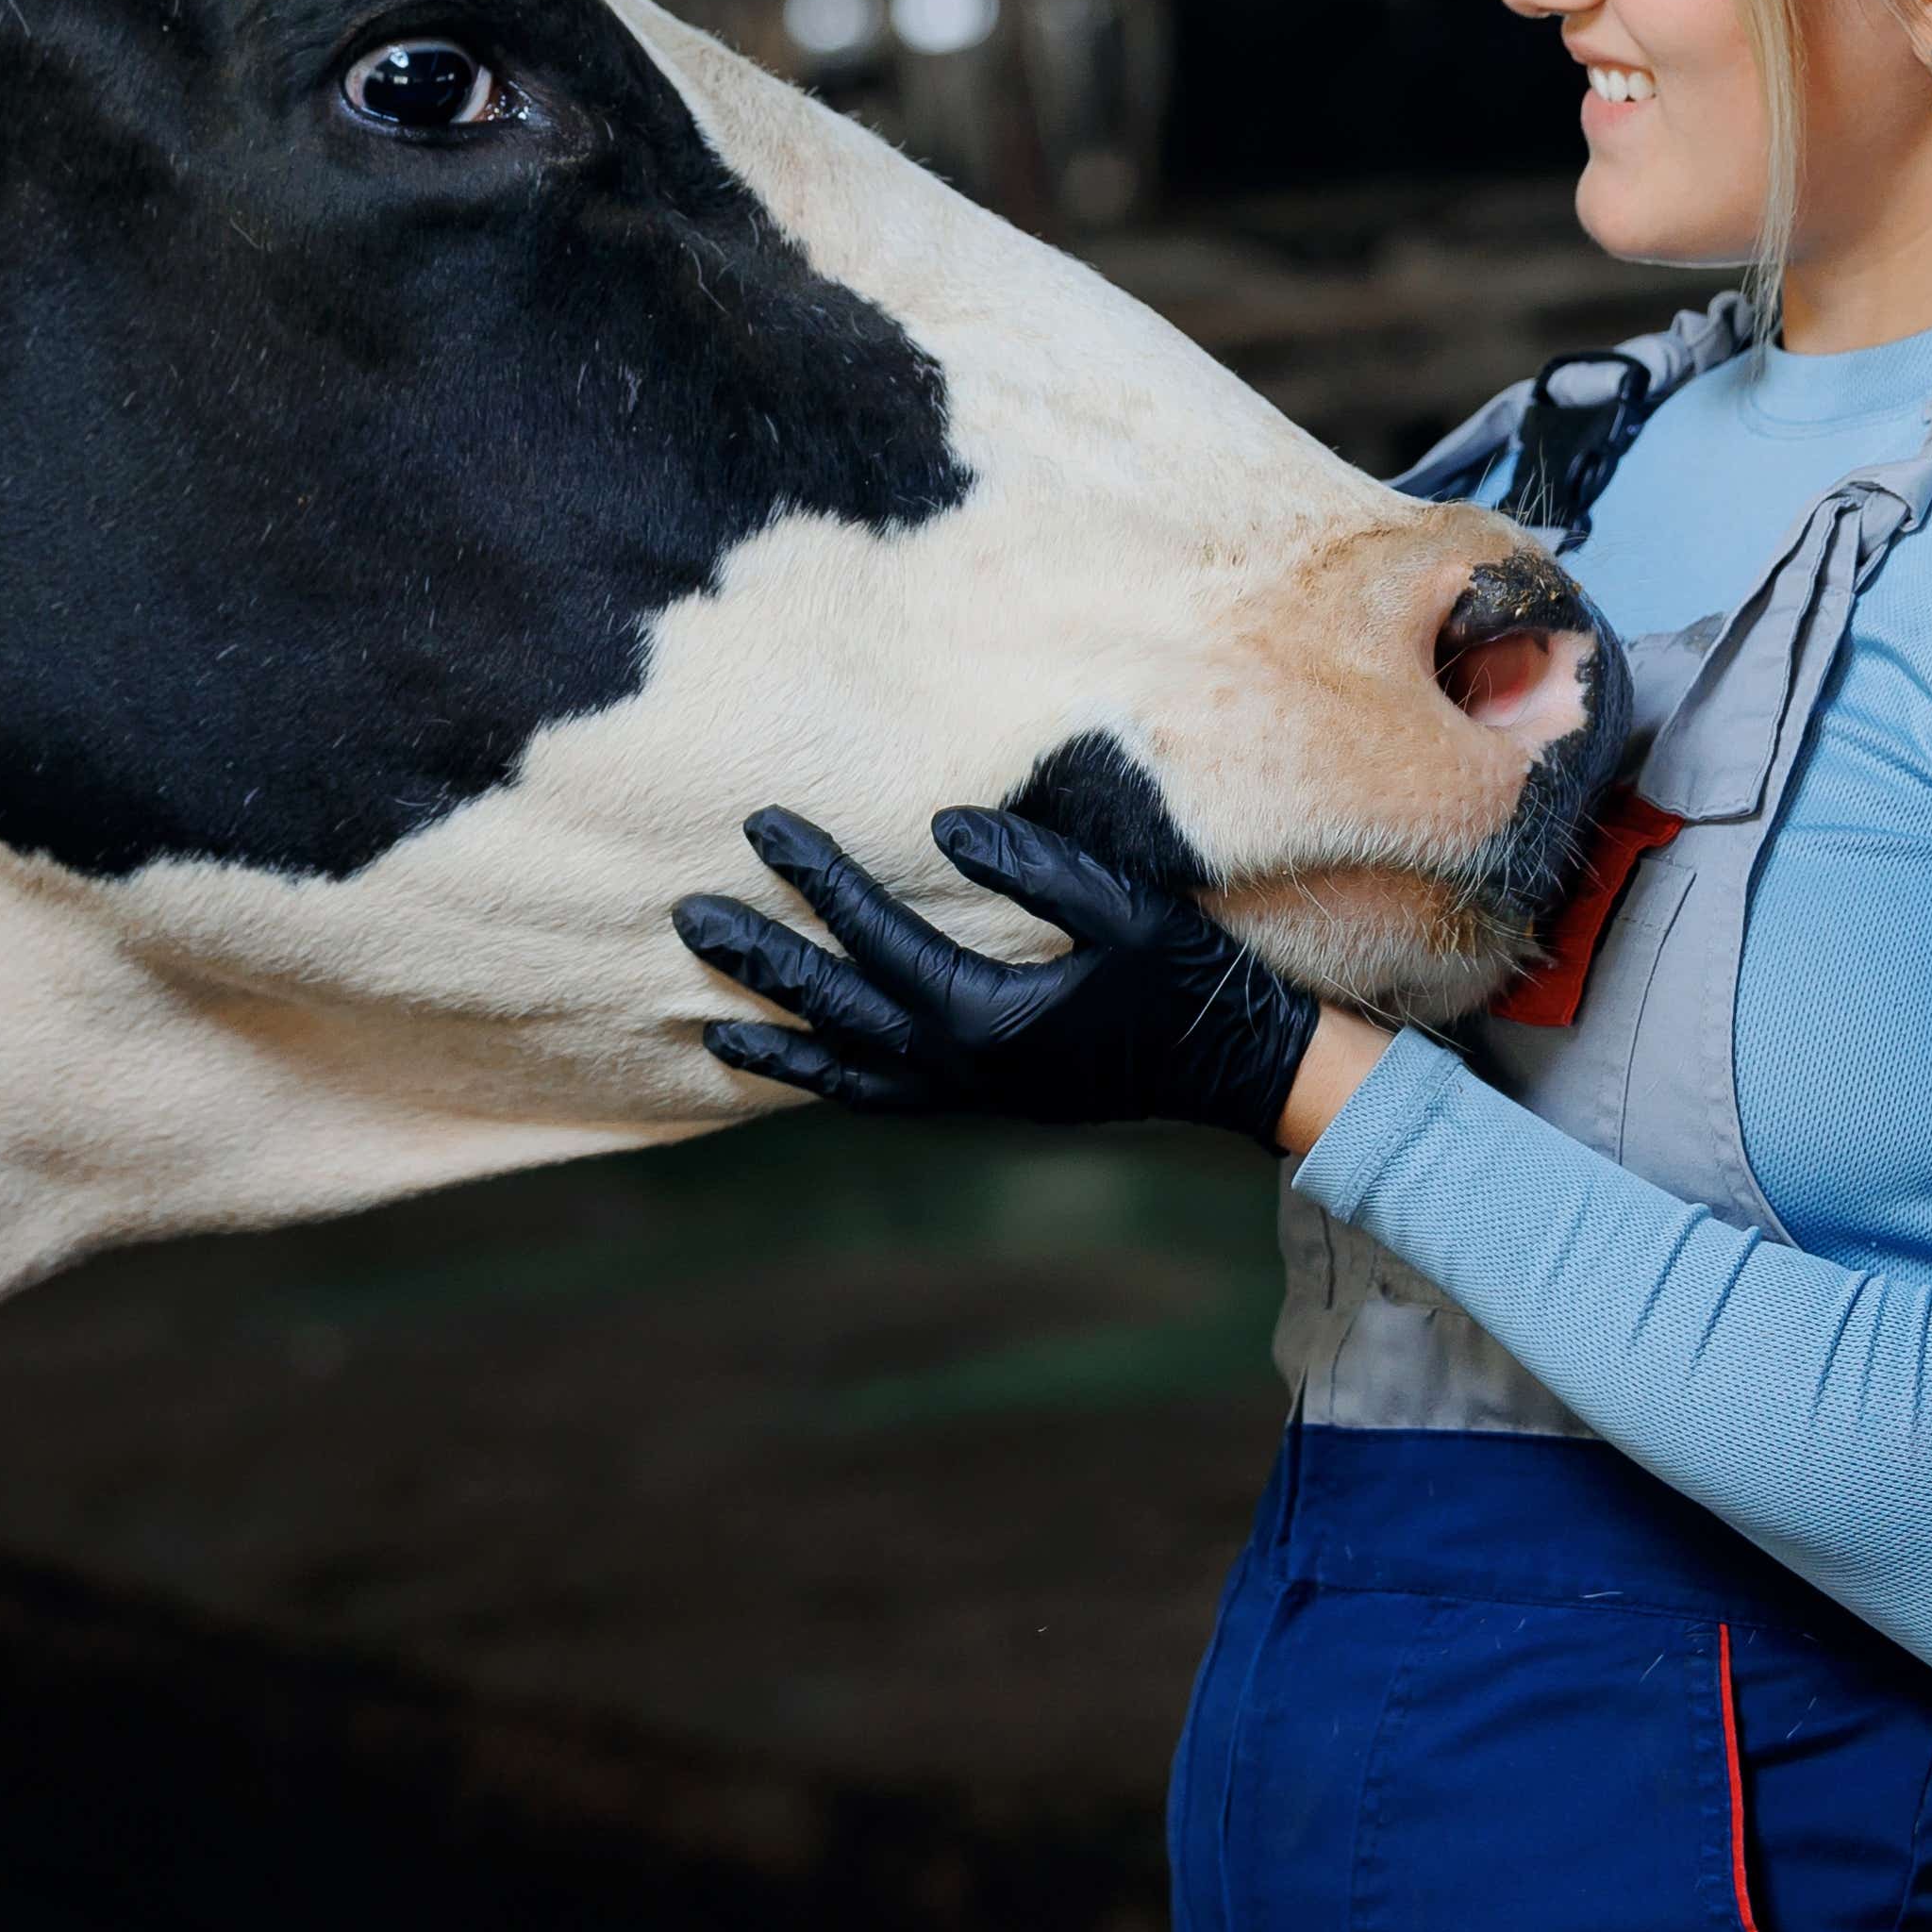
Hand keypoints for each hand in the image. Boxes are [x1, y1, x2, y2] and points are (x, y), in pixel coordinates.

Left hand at [673, 803, 1333, 1149]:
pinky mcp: (982, 1106)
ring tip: (705, 1022)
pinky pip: (883, 1099)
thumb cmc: (1190, 977)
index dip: (817, 876)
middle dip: (760, 961)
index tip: (764, 825)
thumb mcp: (1124, 906)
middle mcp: (961, 1069)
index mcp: (987, 1017)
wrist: (1243, 1070)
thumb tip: (943, 828)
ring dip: (776, 1042)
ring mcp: (968, 1097)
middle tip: (688, 915)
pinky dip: (831, 1083)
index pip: (876, 935)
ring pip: (846, 1072)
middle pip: (835, 1007)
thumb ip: (1035, 865)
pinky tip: (799, 1066)